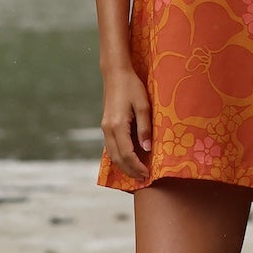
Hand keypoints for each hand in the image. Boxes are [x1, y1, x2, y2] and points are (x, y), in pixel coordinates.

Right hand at [100, 67, 151, 181]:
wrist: (115, 74)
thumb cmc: (132, 87)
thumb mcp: (143, 105)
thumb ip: (145, 128)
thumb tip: (147, 148)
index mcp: (118, 125)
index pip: (127, 154)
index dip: (137, 166)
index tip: (147, 174)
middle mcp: (108, 129)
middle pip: (117, 158)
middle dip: (130, 171)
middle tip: (143, 179)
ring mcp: (105, 128)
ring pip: (112, 155)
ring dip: (123, 166)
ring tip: (136, 173)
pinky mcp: (105, 126)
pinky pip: (110, 147)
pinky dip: (118, 157)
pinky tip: (127, 160)